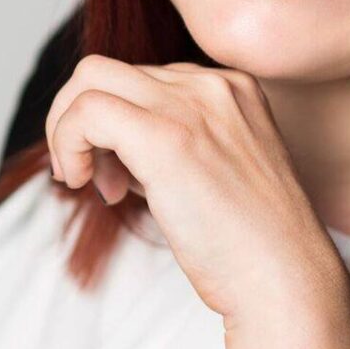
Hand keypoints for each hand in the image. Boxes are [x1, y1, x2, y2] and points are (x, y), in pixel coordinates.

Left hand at [43, 54, 349, 326]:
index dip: (114, 123)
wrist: (284, 279)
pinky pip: (85, 111)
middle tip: (87, 175)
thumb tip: (102, 145)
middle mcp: (212, 82)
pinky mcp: (166, 137)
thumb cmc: (247, 242)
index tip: (117, 176)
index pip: (141, 77)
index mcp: (231, 85)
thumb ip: (167, 142)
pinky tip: (83, 183)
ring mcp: (190, 104)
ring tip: (84, 181)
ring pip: (89, 80)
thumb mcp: (212, 169)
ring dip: (65, 129)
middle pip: (107, 70)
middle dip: (77, 118)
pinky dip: (66, 143)